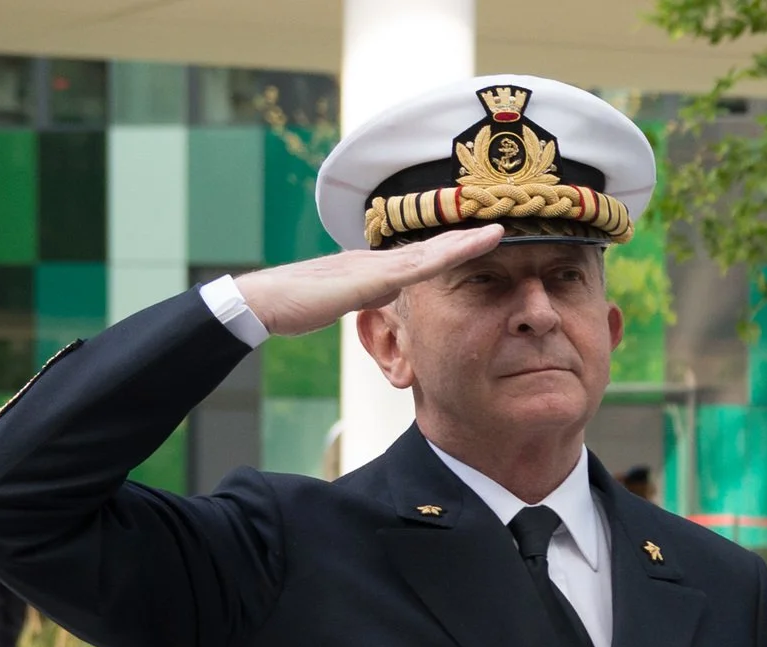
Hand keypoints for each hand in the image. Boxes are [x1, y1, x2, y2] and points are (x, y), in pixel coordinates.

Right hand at [234, 225, 505, 336]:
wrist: (263, 301)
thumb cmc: (293, 305)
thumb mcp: (340, 303)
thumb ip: (364, 298)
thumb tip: (382, 299)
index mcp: (374, 268)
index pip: (423, 256)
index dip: (454, 246)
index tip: (485, 240)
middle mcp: (379, 260)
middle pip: (433, 245)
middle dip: (468, 234)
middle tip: (503, 222)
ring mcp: (376, 265)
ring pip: (432, 249)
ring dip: (466, 239)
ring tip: (499, 228)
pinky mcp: (372, 278)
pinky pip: (419, 265)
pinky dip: (448, 255)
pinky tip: (472, 247)